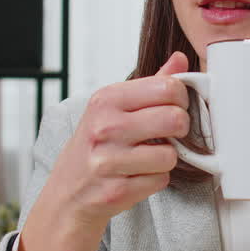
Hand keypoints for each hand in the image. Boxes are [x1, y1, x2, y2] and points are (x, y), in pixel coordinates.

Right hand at [18, 52, 190, 250]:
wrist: (68, 191)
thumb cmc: (98, 143)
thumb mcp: (116, 106)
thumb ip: (152, 83)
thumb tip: (181, 58)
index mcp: (106, 99)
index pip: (168, 87)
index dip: (181, 98)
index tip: (173, 106)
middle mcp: (105, 127)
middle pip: (175, 119)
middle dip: (180, 128)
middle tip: (168, 132)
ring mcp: (108, 161)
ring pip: (171, 154)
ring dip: (166, 158)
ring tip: (147, 156)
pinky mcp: (116, 191)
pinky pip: (161, 180)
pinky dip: (155, 179)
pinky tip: (137, 175)